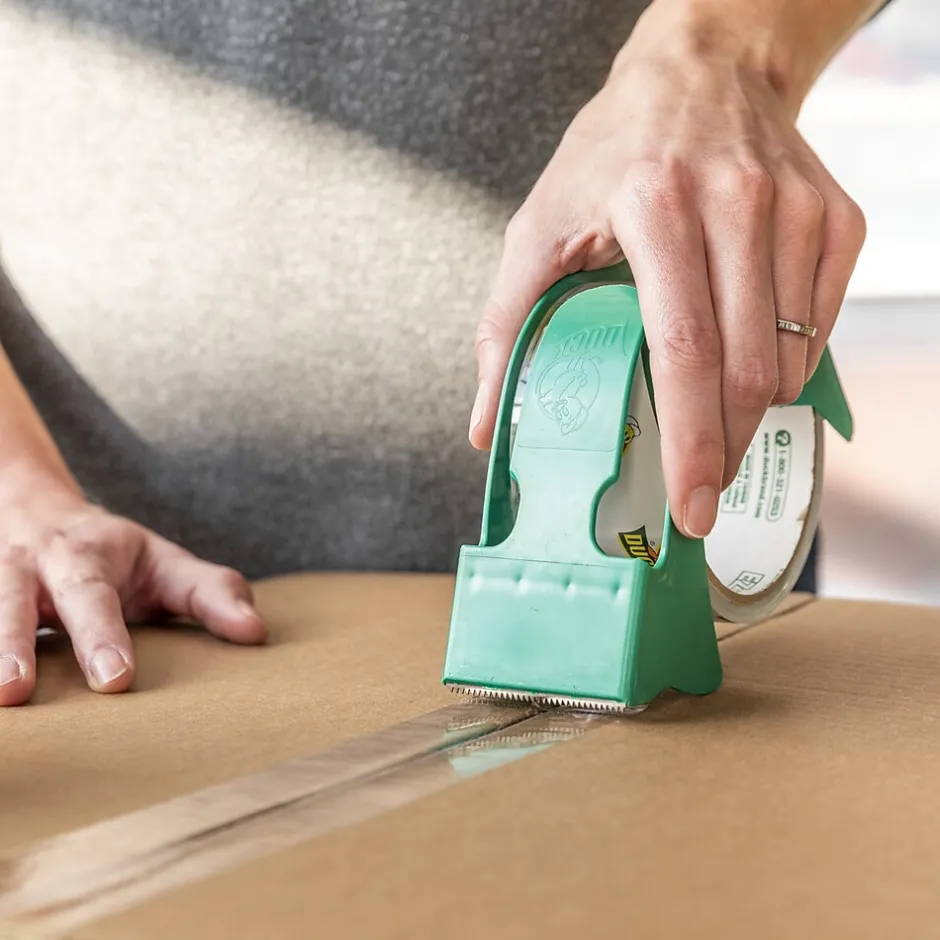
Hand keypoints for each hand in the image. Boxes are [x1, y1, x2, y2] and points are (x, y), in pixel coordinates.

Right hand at [0, 481, 265, 705]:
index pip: (96, 597)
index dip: (105, 637)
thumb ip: (209, 593)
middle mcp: (29, 566)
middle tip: (15, 691)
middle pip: (14, 598)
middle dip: (13, 641)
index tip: (115, 679)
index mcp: (86, 557)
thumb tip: (256, 633)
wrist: (31, 510)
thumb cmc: (112, 556)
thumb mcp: (164, 564)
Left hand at [469, 0, 866, 538]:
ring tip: (716, 421)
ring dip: (754, 409)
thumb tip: (487, 428)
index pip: (682, 349)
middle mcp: (735, 204)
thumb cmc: (610, 155)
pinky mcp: (833, 216)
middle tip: (703, 491)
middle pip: (744, 366)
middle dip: (727, 447)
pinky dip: (788, 362)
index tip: (691, 503)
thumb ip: (507, 325)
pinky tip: (750, 362)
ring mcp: (793, 209)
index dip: (690, 439)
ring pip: (789, 353)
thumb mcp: (537, 226)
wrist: (701, 71)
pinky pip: (822, 321)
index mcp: (653, 208)